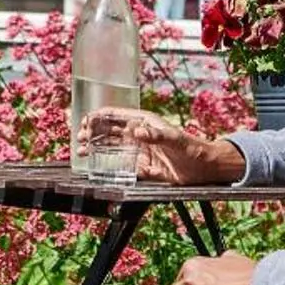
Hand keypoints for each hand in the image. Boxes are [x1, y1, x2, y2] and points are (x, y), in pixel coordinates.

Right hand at [84, 109, 243, 185]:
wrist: (205, 168)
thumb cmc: (193, 149)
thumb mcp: (175, 140)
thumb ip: (156, 136)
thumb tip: (137, 131)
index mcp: (145, 124)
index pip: (117, 116)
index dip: (100, 116)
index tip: (85, 121)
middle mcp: (140, 136)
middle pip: (110, 131)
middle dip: (92, 133)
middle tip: (79, 138)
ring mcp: (140, 152)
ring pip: (113, 148)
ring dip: (96, 148)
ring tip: (81, 152)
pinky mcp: (144, 168)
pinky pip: (122, 166)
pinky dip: (109, 166)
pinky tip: (97, 168)